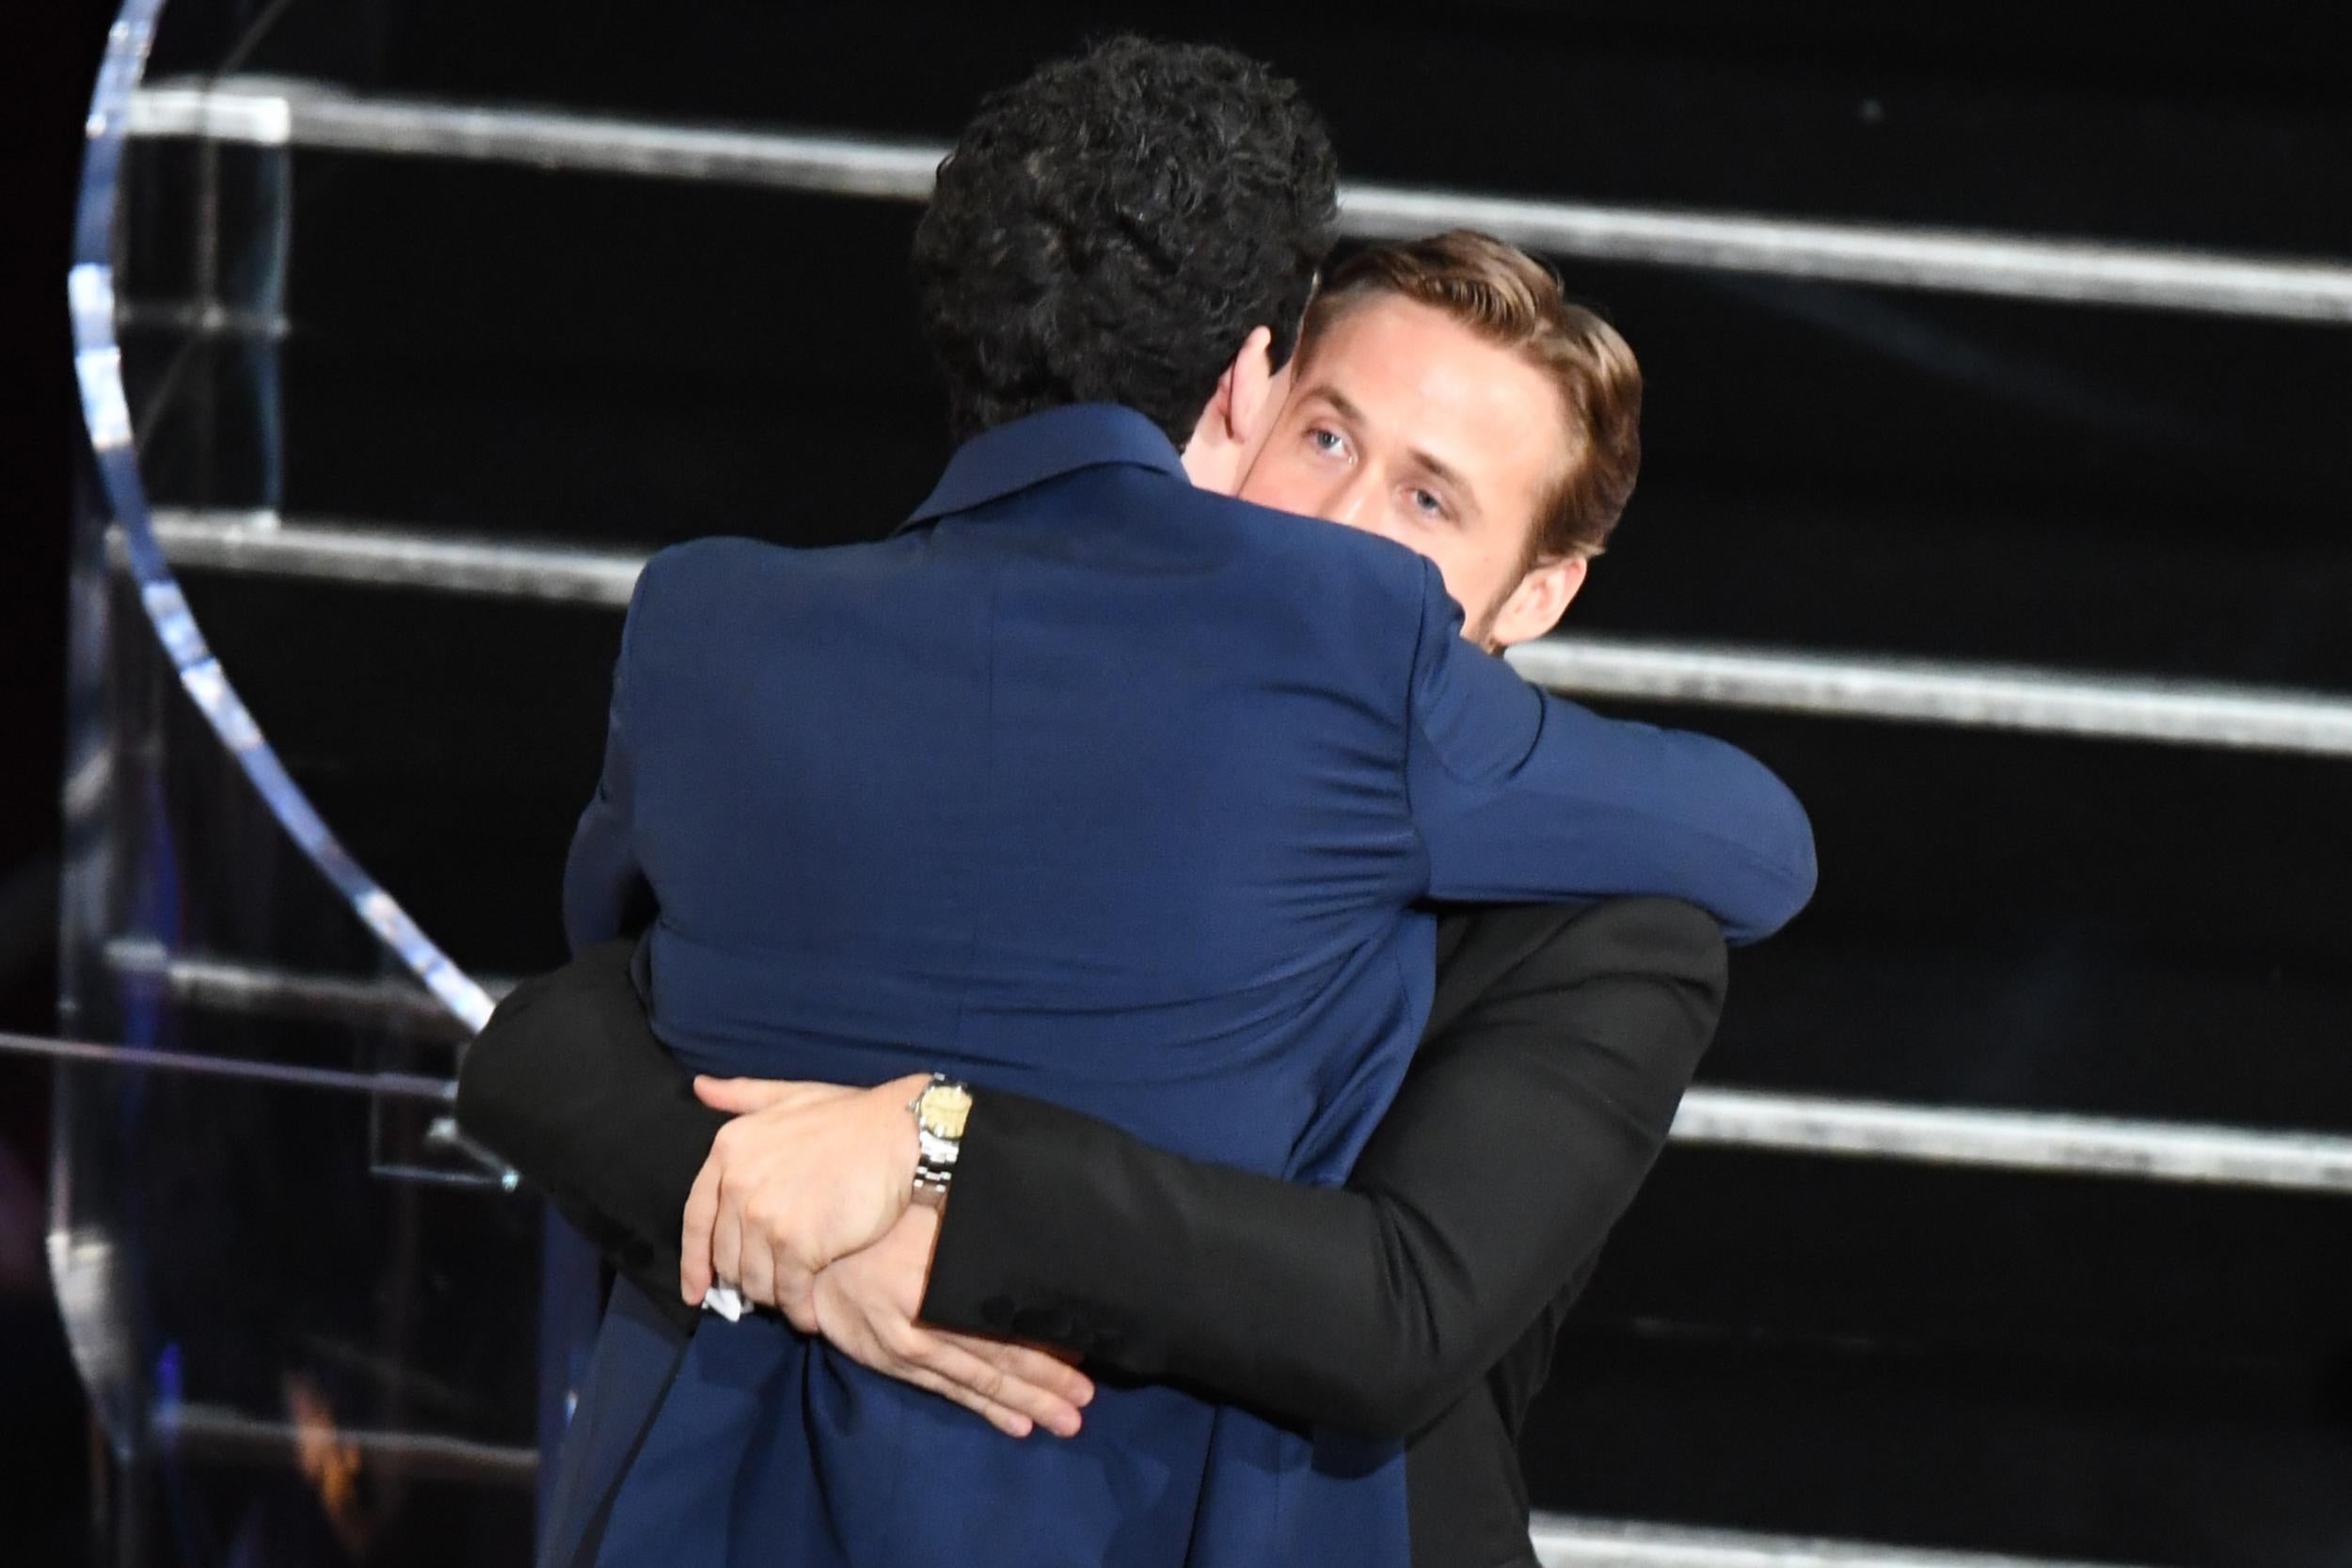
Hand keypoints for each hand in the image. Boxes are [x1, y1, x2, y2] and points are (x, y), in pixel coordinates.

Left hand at [679, 1073, 926, 1329]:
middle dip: (745, 1278)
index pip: (696, 1219)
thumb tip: (698, 1088)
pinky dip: (797, 1308)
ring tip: (794, 1296)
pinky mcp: (796, 1245)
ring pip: (754, 1280)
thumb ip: (741, 1096)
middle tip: (770, 1286)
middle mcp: (737, 1185)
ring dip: (773, 1295)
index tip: (695, 1291)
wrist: (900, 1134)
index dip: (694, 1261)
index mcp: (728, 1150)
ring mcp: (764, 1217)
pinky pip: (787, 1292)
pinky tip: (808, 1313)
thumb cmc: (850, 1116)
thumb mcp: (789, 1095)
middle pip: (727, 1257)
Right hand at [813, 1205, 1094, 1439]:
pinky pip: (945, 1389)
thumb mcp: (932, 1213)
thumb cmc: (881, 1218)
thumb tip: (1036, 1242)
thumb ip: (977, 1234)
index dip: (1047, 1346)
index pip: (1005, 1323)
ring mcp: (906, 1347)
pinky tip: (1015, 1424)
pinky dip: (982, 1408)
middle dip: (1045, 1386)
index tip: (1084, 1358)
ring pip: (975, 1382)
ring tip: (1062, 1421)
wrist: (810, 1246)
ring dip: (1023, 1404)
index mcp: (944, 1281)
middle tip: (1082, 1407)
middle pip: (996, 1359)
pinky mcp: (889, 1361)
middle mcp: (926, 1321)